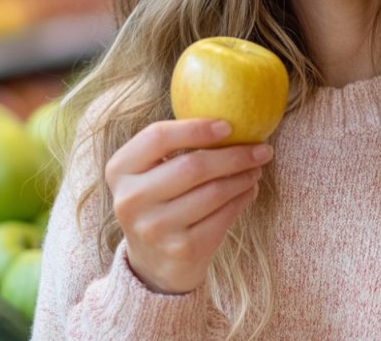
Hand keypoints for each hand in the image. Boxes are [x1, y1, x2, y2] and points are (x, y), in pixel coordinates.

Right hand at [104, 118, 271, 293]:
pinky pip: (223, 216)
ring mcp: (154, 228)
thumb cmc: (160, 202)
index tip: (229, 125)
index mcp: (120, 170)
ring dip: (243, 177)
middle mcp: (130, 199)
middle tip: (261, 149)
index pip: (157, 137)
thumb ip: (175, 146)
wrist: (154, 263)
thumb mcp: (151, 173)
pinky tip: (249, 190)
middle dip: (235, 155)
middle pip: (192, 166)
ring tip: (256, 169)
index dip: (195, 128)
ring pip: (213, 192)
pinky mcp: (180, 249)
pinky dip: (242, 199)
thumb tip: (230, 117)